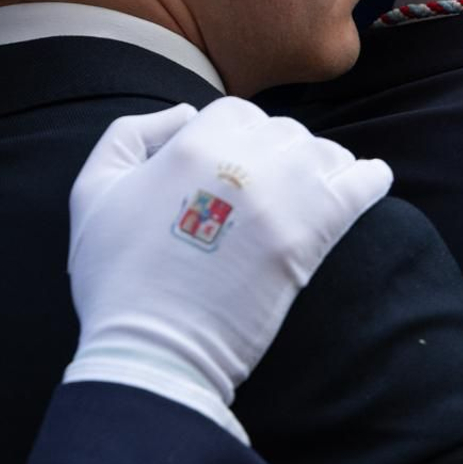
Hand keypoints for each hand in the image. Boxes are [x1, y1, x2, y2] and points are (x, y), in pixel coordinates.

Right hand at [64, 96, 391, 440]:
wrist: (153, 351)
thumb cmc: (117, 275)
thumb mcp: (92, 189)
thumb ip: (130, 133)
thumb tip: (184, 113)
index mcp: (190, 144)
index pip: (235, 112)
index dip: (234, 136)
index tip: (232, 166)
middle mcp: (242, 160)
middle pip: (281, 131)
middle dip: (275, 153)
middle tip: (265, 189)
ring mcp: (282, 198)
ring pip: (322, 153)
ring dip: (318, 166)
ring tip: (309, 191)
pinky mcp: (311, 237)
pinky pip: (361, 185)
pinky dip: (370, 178)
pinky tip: (370, 180)